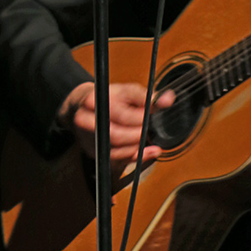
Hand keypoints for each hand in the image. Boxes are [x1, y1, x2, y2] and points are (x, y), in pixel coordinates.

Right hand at [57, 81, 174, 165]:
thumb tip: (167, 100)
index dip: (140, 118)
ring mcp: (88, 138)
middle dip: (137, 136)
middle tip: (148, 130)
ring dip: (137, 148)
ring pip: (116, 151)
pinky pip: (116, 159)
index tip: (152, 116)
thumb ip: (147, 97)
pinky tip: (147, 151)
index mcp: (95, 101)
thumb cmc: (109, 97)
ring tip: (149, 141)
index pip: (121, 115)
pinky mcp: (93, 151)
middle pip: (115, 136)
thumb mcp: (127, 91)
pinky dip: (134, 157)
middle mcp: (86, 121)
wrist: (83, 106)